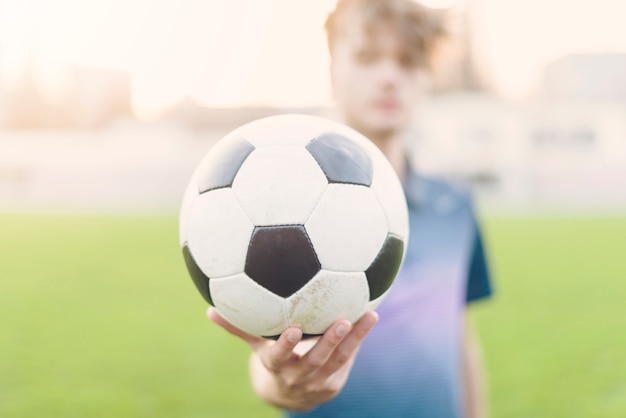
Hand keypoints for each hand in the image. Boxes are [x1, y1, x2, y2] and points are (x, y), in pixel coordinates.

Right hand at [207, 307, 377, 410]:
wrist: (288, 397)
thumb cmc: (272, 358)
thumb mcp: (256, 345)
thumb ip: (239, 327)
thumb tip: (209, 310)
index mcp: (277, 365)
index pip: (279, 357)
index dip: (286, 346)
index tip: (294, 329)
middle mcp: (298, 376)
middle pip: (316, 360)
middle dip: (329, 342)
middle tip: (342, 321)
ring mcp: (318, 382)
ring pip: (339, 360)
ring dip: (356, 338)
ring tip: (369, 316)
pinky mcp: (334, 383)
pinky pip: (348, 360)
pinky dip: (359, 341)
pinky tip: (369, 318)